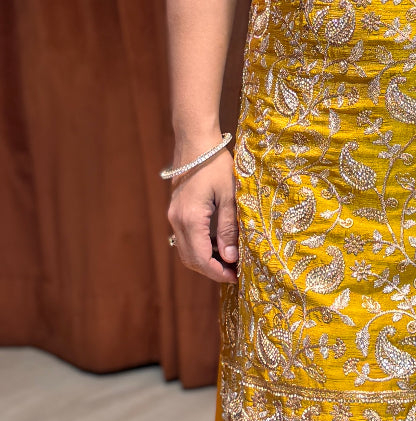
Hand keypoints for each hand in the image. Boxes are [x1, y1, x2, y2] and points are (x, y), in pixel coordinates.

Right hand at [167, 146, 238, 283]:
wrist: (196, 142)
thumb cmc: (216, 165)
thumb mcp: (229, 196)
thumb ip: (228, 228)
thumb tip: (230, 257)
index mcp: (190, 219)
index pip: (201, 258)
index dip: (218, 272)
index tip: (235, 277)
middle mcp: (177, 220)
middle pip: (191, 259)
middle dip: (211, 270)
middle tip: (234, 272)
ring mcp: (174, 216)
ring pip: (186, 250)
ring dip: (205, 259)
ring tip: (229, 260)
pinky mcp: (176, 211)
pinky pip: (185, 237)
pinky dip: (200, 246)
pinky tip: (218, 244)